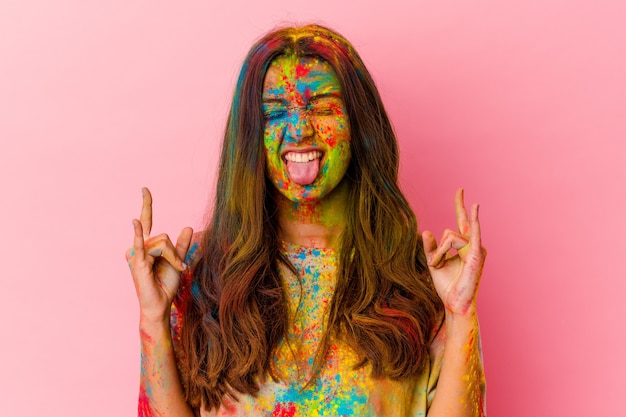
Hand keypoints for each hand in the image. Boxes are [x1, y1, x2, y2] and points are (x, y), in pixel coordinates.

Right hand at [126, 187, 192, 322]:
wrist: (160, 305)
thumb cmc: (165, 285)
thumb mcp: (178, 261)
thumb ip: (182, 245)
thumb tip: (188, 227)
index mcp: (147, 246)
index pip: (147, 221)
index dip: (147, 204)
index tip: (145, 189)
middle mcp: (139, 247)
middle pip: (164, 236)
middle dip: (175, 251)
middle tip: (179, 266)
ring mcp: (136, 254)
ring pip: (163, 242)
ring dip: (174, 257)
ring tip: (174, 270)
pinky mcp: (138, 263)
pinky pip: (142, 244)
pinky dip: (139, 234)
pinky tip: (134, 223)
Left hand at [422, 189, 485, 315]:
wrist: (455, 302)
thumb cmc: (447, 285)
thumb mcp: (433, 262)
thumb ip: (429, 247)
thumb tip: (426, 231)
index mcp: (464, 245)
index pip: (461, 220)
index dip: (460, 205)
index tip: (460, 190)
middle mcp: (472, 244)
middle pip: (449, 232)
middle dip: (440, 243)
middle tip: (442, 247)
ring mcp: (476, 248)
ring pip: (449, 236)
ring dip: (439, 253)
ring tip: (439, 266)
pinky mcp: (477, 254)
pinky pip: (472, 234)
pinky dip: (474, 220)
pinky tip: (475, 207)